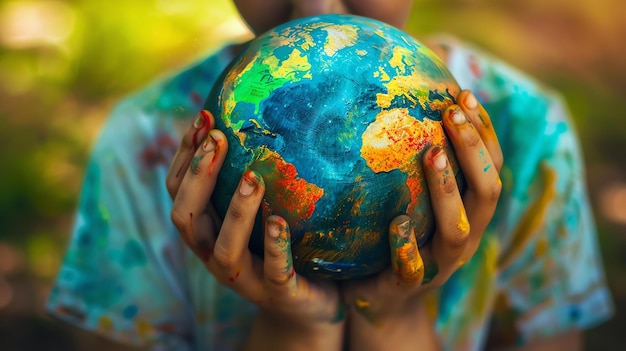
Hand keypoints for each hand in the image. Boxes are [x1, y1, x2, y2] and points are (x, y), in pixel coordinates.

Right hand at [165, 110, 343, 349]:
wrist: (304, 306)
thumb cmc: (279, 247)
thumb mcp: (260, 210)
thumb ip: (250, 177)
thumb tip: (258, 117)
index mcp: (207, 230)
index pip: (178, 190)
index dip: (184, 155)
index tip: (203, 117)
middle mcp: (214, 253)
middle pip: (186, 217)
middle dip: (198, 176)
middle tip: (218, 137)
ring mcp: (243, 277)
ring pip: (223, 247)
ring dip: (235, 210)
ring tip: (253, 177)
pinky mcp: (275, 293)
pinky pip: (271, 271)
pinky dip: (273, 246)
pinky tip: (280, 220)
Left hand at [341, 90, 502, 349]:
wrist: (384, 299)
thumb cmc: (396, 236)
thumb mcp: (411, 197)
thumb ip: (414, 161)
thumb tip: (403, 102)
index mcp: (470, 211)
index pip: (491, 166)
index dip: (484, 131)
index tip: (463, 94)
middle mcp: (465, 236)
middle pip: (487, 191)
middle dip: (473, 149)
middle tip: (450, 112)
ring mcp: (440, 264)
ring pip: (457, 228)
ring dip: (448, 189)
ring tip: (432, 153)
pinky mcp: (409, 285)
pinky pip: (413, 269)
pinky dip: (407, 246)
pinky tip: (398, 222)